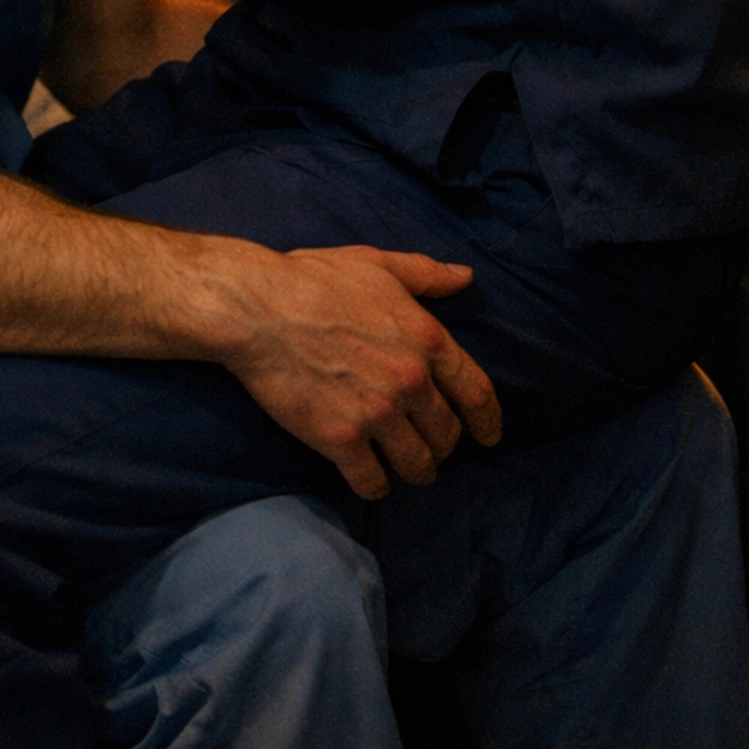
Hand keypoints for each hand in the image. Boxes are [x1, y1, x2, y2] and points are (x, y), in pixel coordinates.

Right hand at [222, 246, 501, 498]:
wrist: (258, 308)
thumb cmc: (314, 279)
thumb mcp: (377, 263)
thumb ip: (426, 274)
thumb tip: (465, 277)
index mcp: (426, 339)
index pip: (476, 393)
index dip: (488, 420)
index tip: (489, 436)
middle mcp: (410, 381)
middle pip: (447, 435)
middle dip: (442, 445)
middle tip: (428, 446)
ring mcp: (377, 414)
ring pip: (417, 464)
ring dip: (415, 470)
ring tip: (404, 468)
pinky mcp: (341, 439)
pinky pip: (373, 481)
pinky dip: (376, 484)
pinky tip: (369, 478)